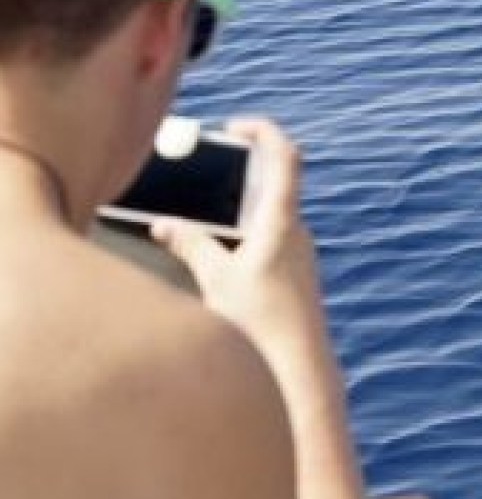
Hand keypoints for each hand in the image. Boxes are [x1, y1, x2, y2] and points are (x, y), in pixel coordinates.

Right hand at [151, 118, 329, 370]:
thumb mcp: (216, 280)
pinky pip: (269, 241)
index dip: (262, 131)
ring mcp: (300, 254)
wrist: (300, 371)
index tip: (233, 127)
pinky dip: (243, 235)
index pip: (284, 155)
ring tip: (200, 212)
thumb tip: (165, 224)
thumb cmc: (263, 324)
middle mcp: (297, 232)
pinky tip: (220, 252)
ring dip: (238, 207)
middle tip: (203, 169)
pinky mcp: (295, 276)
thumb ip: (190, 245)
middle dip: (238, 173)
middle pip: (273, 184)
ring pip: (268, 216)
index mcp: (281, 221)